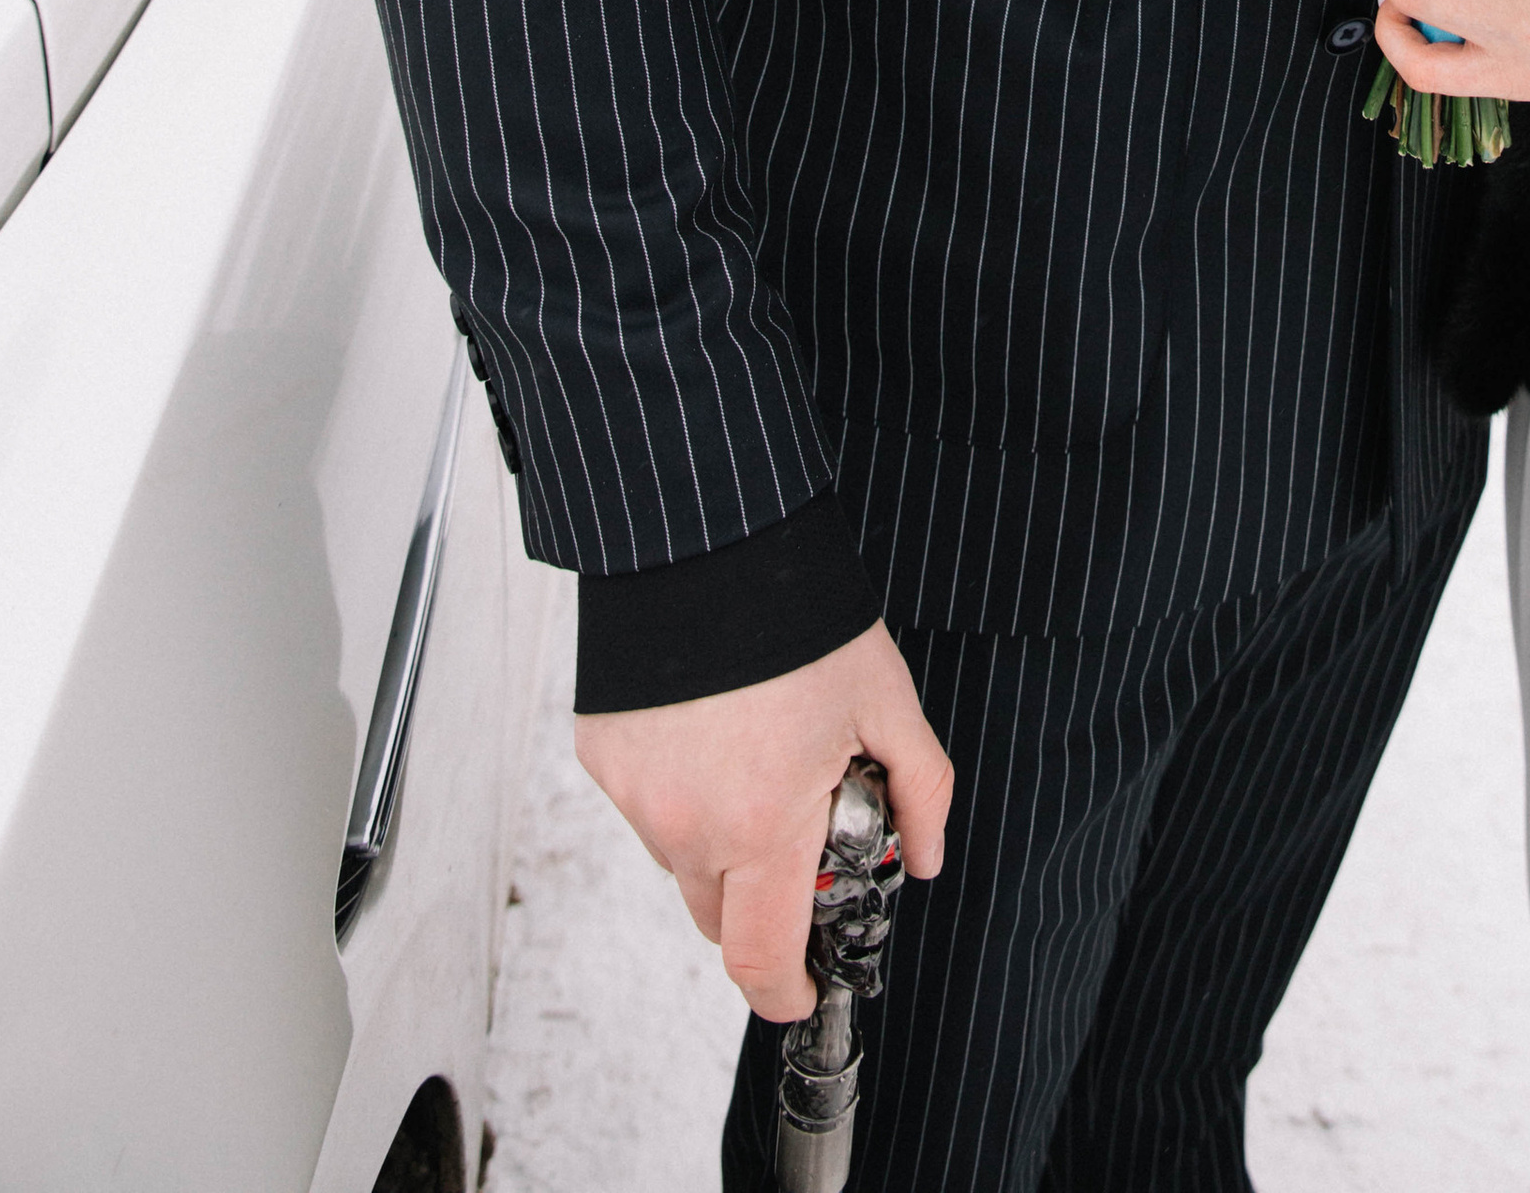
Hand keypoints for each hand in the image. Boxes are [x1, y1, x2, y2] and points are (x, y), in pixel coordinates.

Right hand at [575, 619, 951, 1021]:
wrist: (708, 539)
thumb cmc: (802, 618)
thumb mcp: (887, 701)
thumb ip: (920, 790)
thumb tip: (926, 857)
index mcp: (759, 825)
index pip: (759, 958)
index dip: (787, 990)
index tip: (806, 986)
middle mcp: (684, 825)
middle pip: (721, 918)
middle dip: (763, 902)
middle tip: (802, 834)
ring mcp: (635, 795)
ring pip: (682, 863)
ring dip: (721, 842)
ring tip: (759, 757)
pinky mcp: (604, 759)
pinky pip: (648, 810)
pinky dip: (681, 793)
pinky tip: (713, 732)